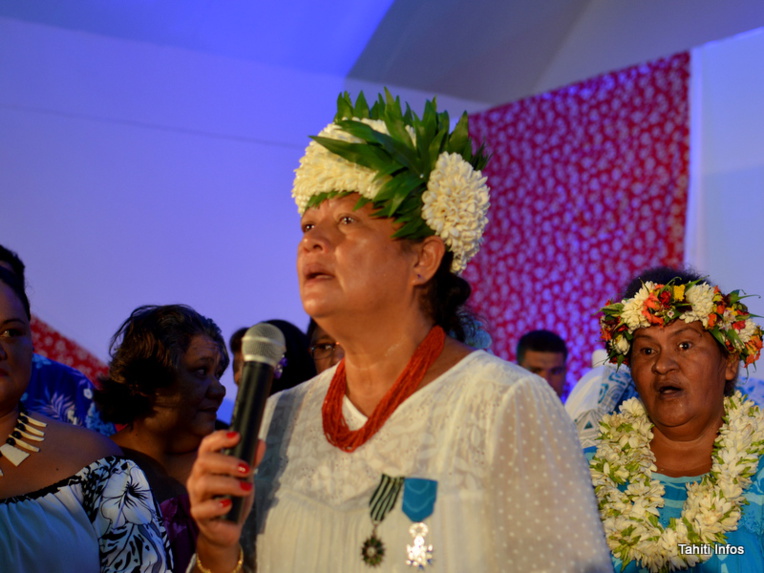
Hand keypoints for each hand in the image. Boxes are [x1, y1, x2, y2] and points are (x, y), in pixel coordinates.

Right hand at [187, 430, 264, 566]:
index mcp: (208, 464)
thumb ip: (251, 460)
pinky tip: (230, 505)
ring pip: (203, 484)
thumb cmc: (233, 497)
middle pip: (204, 461)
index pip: (207, 445)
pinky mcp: (198, 515)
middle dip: (228, 462)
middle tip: (247, 469)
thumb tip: (260, 443)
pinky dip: (217, 505)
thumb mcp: (245, 477)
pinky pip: (202, 509)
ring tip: (247, 488)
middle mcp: (198, 477)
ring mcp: (196, 496)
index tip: (237, 436)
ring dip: (228, 484)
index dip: (220, 438)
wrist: (227, 528)